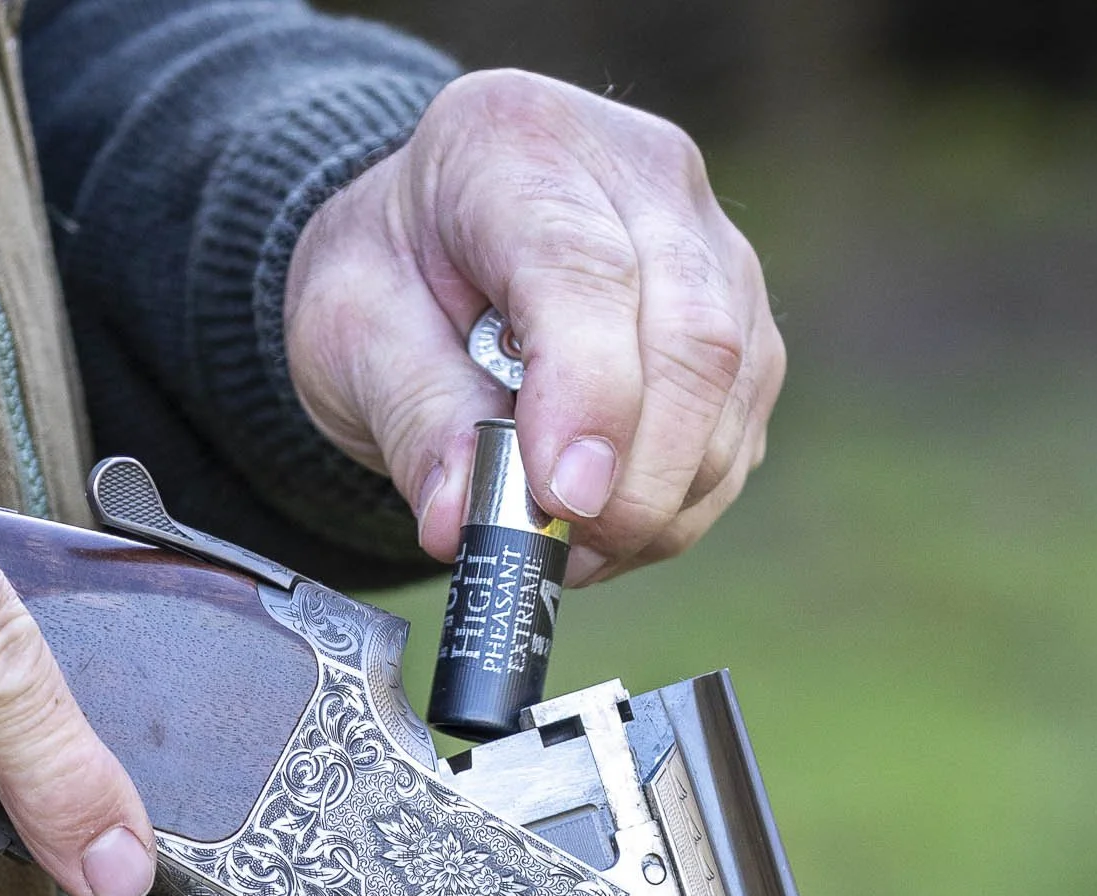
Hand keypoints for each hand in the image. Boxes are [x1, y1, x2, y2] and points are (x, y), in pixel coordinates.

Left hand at [284, 70, 784, 584]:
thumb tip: (461, 522)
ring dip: (658, 503)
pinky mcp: (746, 320)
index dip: (588, 394)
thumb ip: (411, 418)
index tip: (561, 496)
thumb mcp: (350, 333)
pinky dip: (677, 504)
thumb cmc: (391, 276)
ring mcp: (713, 245)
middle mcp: (642, 175)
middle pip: (693, 335)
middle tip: (565, 548)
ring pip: (732, 394)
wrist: (430, 252)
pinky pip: (738, 432)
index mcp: (519, 145)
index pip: (585, 271)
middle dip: (638, 476)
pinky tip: (602, 518)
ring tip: (563, 541)